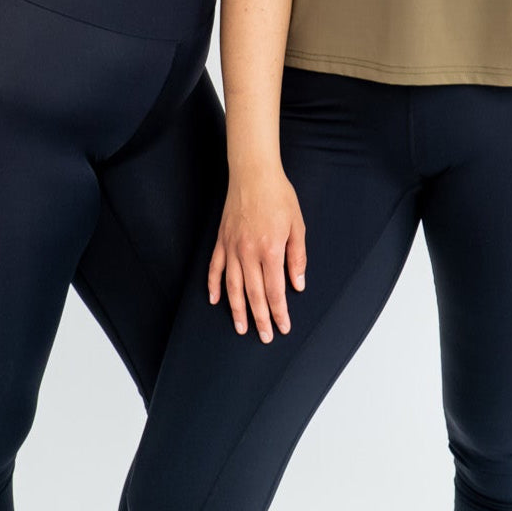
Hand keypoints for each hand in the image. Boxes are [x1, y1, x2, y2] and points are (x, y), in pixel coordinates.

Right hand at [207, 169, 306, 341]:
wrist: (254, 173)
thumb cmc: (279, 196)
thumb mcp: (297, 225)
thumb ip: (297, 257)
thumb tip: (298, 284)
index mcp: (271, 249)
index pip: (275, 290)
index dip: (279, 312)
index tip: (282, 327)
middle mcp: (249, 252)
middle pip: (254, 294)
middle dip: (260, 318)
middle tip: (264, 337)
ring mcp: (232, 247)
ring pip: (233, 286)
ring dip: (236, 309)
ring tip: (241, 327)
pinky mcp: (221, 240)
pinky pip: (215, 267)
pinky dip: (214, 285)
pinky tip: (215, 300)